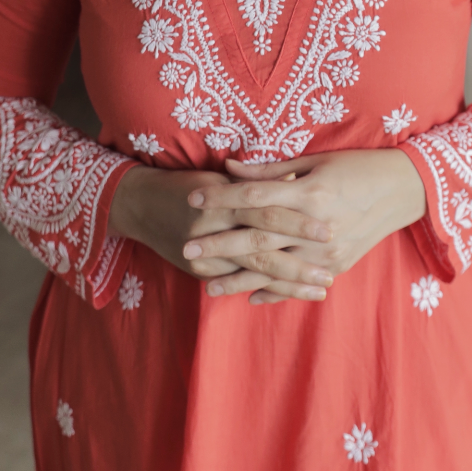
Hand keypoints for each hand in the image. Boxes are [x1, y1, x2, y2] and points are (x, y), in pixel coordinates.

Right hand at [107, 164, 335, 300]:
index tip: (329, 231)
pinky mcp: (200, 273)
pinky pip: (239, 284)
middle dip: (298, 264)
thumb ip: (259, 182)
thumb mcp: (224, 175)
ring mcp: (204, 256)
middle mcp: (212, 229)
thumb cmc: (190, 182)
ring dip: (289, 283)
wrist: (141, 203)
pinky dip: (266, 290)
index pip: (267, 212)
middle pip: (263, 248)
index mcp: (222, 200)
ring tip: (321, 289)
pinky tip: (291, 295)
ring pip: (254, 272)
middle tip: (330, 272)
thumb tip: (297, 179)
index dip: (298, 223)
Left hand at [188, 148, 426, 302]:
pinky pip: (299, 283)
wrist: (404, 191)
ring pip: (276, 269)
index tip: (193, 199)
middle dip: (221, 245)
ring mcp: (328, 252)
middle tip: (187, 249)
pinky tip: (249, 298)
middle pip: (260, 238)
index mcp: (311, 193)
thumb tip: (230, 168)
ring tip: (207, 286)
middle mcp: (318, 226)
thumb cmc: (356, 167)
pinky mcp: (337, 266)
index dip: (223, 197)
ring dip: (240, 279)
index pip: (256, 197)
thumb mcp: (315, 161)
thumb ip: (271, 171)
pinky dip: (274, 292)